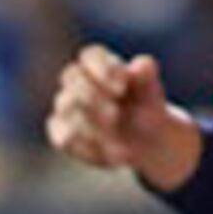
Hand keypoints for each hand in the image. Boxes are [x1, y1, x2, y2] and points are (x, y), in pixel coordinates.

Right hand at [46, 46, 195, 186]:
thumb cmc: (145, 108)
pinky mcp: (61, 133)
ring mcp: (66, 107)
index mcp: (100, 64)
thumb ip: (147, 78)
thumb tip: (142, 64)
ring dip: (93, 126)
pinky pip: (65, 139)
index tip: (122, 88)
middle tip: (116, 116)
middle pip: (71, 76)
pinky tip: (112, 158)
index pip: (90, 55)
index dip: (102, 69)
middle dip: (93, 97)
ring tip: (122, 146)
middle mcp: (78, 81)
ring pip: (66, 108)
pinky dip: (90, 150)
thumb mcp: (152, 94)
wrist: (145, 139)